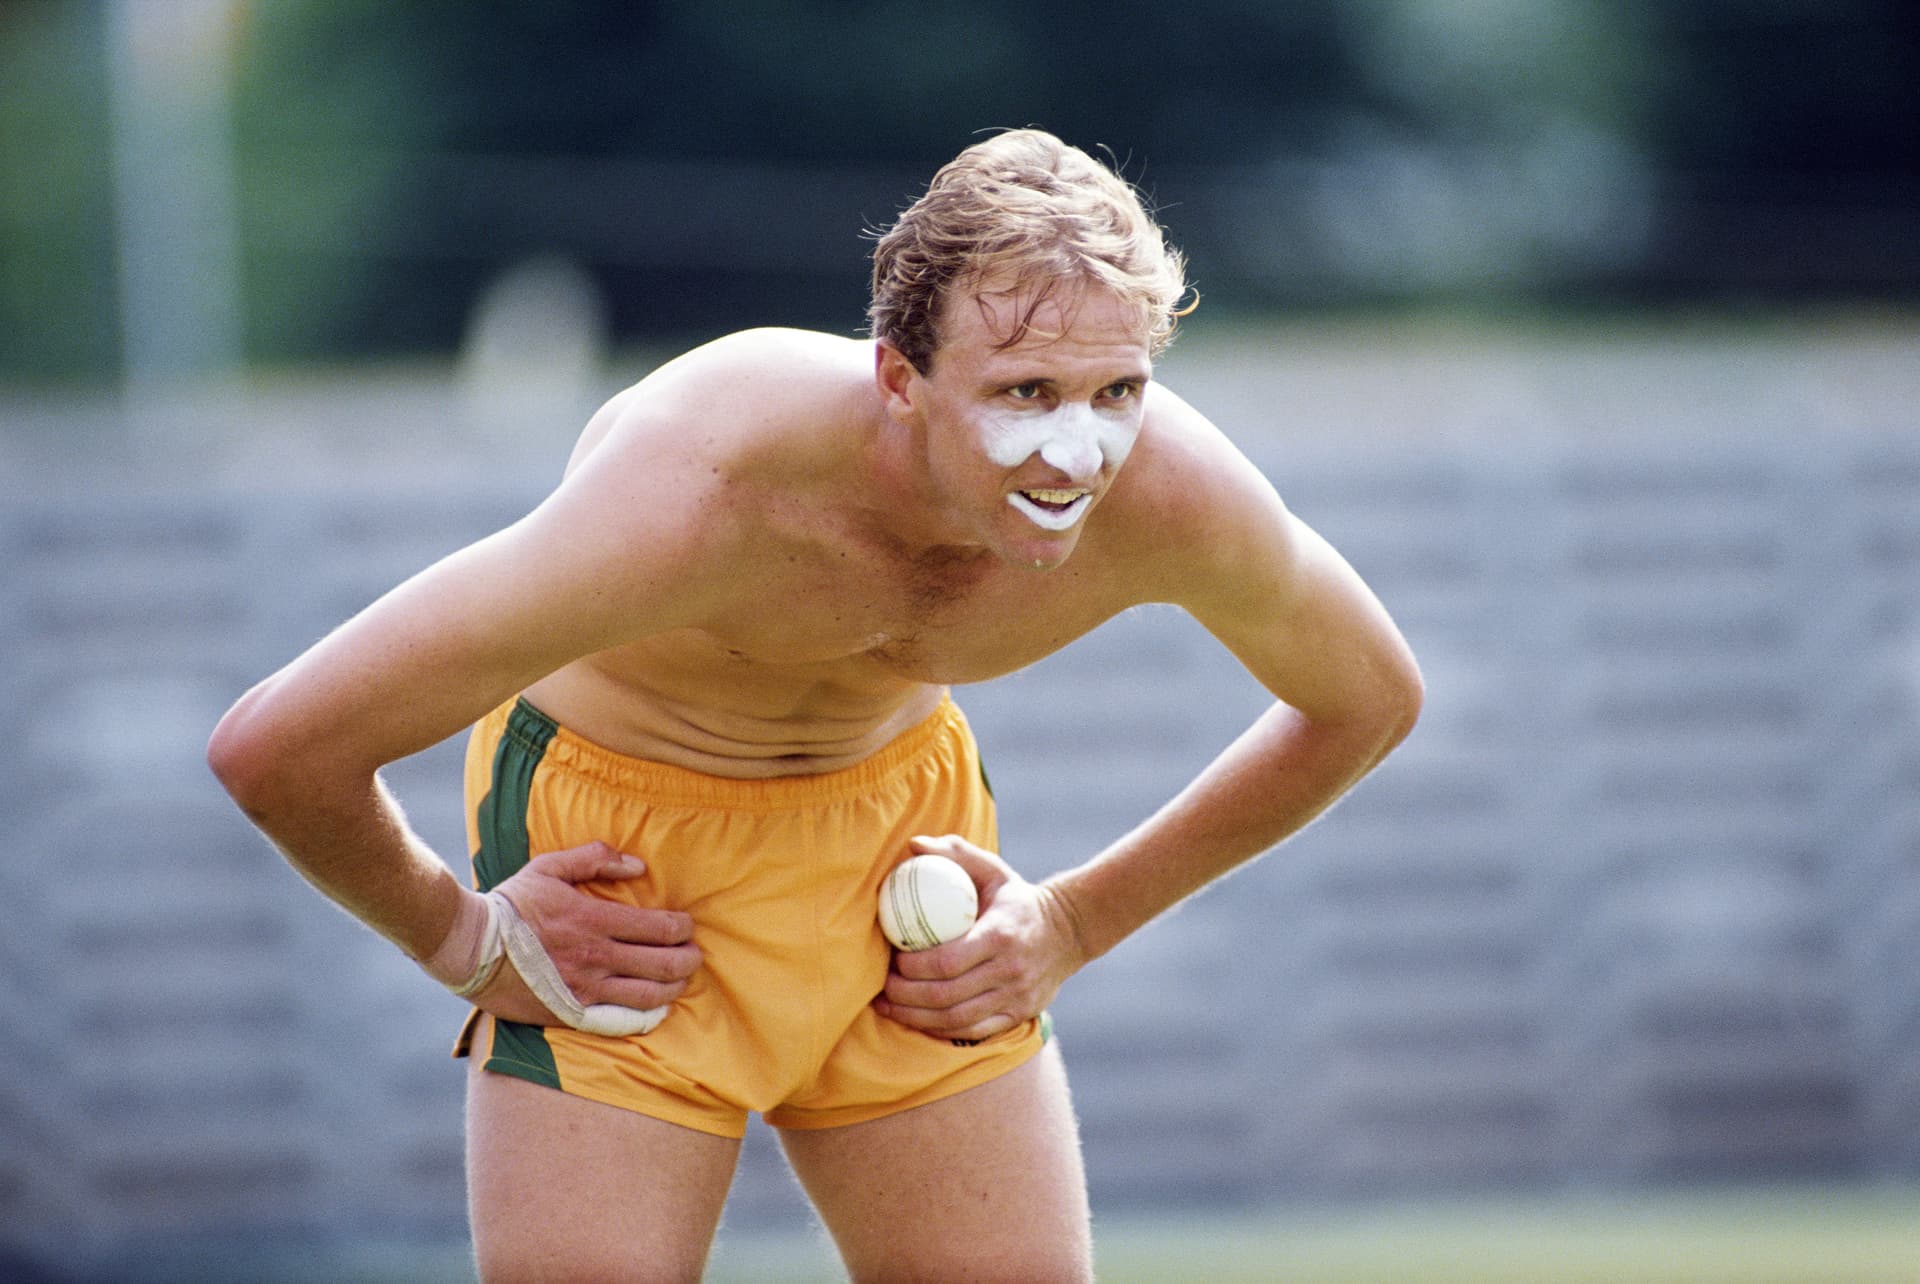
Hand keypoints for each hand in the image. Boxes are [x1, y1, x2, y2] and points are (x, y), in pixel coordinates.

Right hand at [471, 842, 700, 1026]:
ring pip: (648, 996)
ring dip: (674, 987)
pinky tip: (657, 1011)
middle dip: (687, 959)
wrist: (470, 948)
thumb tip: (637, 865)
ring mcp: (585, 990)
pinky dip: (646, 1017)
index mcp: (593, 921)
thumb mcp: (549, 867)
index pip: (658, 928)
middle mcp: (595, 958)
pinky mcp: (571, 1014)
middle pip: (662, 965)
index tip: (687, 926)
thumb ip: (595, 858)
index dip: (682, 928)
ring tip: (681, 979)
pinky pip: (620, 1022)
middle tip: (694, 953)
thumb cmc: (511, 904)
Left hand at [873, 834, 1087, 1041]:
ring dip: (915, 1017)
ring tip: (889, 1006)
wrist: (1069, 930)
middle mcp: (1011, 970)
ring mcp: (1017, 997)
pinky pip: (973, 1032)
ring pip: (957, 1019)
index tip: (892, 959)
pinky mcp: (1019, 1015)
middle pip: (947, 995)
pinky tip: (918, 1020)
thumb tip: (913, 844)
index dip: (912, 967)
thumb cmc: (1017, 898)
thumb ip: (954, 852)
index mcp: (1000, 935)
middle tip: (882, 986)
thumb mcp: (992, 868)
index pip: (947, 961)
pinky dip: (940, 1030)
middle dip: (906, 996)